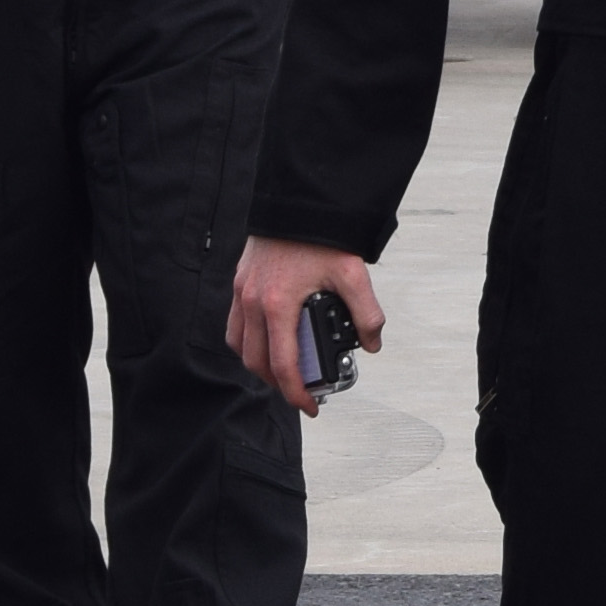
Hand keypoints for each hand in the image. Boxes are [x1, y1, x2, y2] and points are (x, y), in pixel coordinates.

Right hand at [230, 233, 380, 412]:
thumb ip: (367, 313)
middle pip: (256, 362)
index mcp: (278, 304)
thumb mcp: (353, 274)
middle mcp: (253, 301)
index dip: (296, 393)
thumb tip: (371, 344)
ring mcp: (242, 291)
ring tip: (282, 368)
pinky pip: (235, 323)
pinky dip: (247, 340)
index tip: (310, 405)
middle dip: (277, 384)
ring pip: (239, 345)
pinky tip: (267, 337)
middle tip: (299, 390)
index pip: (282, 365)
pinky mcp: (240, 281)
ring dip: (258, 364)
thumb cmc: (321, 234)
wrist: (298, 200)